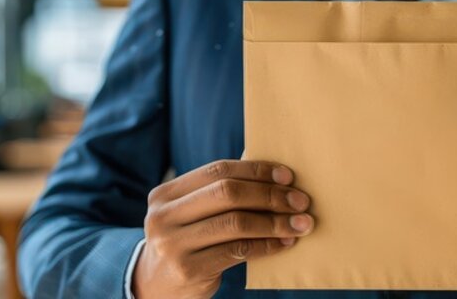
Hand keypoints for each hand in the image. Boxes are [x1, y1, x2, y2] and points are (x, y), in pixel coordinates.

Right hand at [134, 160, 313, 297]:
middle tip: (300, 201)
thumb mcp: (191, 214)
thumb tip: (272, 169)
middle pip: (227, 193)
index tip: (287, 176)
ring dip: (275, 222)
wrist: (155, 287)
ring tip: (300, 224)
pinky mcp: (188, 269)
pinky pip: (237, 251)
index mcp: (165, 194)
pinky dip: (266, 245)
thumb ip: (219, 193)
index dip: (255, 170)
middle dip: (270, 195)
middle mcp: (164, 216)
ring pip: (235, 223)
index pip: (217, 171)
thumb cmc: (187, 242)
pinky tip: (284, 243)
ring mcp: (172, 244)